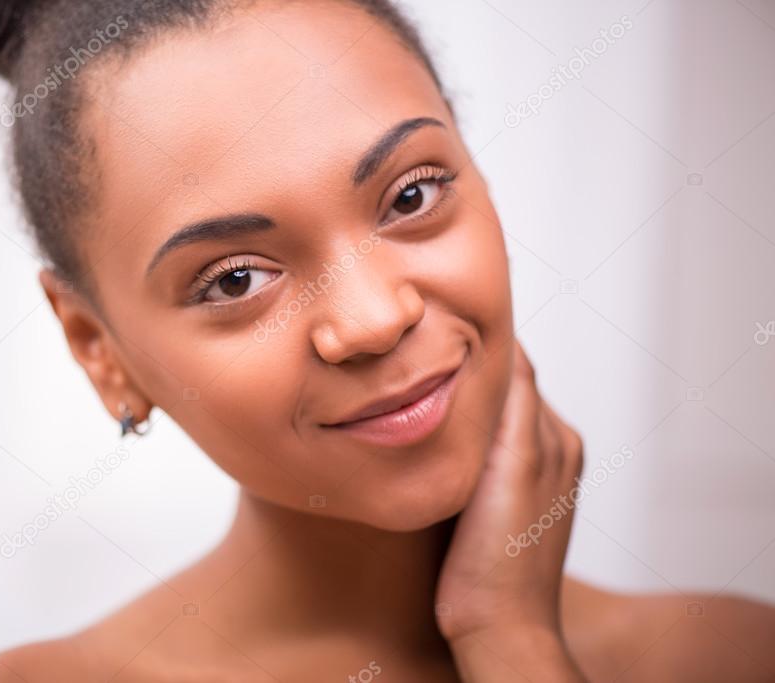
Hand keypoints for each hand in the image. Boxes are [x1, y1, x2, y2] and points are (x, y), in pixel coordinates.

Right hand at [435, 340, 586, 679]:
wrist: (496, 626)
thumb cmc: (501, 556)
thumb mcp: (514, 460)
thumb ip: (515, 398)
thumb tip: (504, 340)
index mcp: (557, 436)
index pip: (516, 365)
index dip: (478, 344)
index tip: (437, 325)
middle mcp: (550, 450)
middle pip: (501, 389)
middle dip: (464, 373)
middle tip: (415, 357)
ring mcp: (527, 477)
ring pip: (487, 417)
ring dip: (459, 403)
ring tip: (417, 392)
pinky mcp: (501, 500)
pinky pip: (479, 448)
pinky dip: (457, 434)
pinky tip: (430, 441)